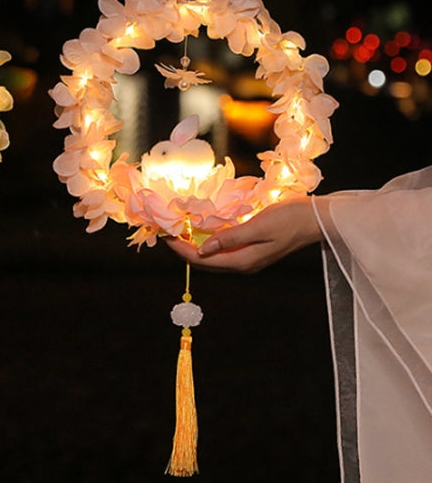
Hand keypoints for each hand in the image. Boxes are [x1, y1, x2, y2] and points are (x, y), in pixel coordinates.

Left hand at [165, 197, 323, 273]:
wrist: (317, 219)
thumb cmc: (290, 219)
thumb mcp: (259, 225)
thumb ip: (231, 238)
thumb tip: (203, 249)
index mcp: (244, 261)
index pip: (203, 261)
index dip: (181, 250)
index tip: (166, 236)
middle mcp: (244, 264)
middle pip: (205, 261)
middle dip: (184, 248)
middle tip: (167, 232)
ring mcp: (248, 258)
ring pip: (213, 256)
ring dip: (195, 245)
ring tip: (179, 229)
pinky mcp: (252, 249)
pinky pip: (224, 248)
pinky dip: (209, 240)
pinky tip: (202, 228)